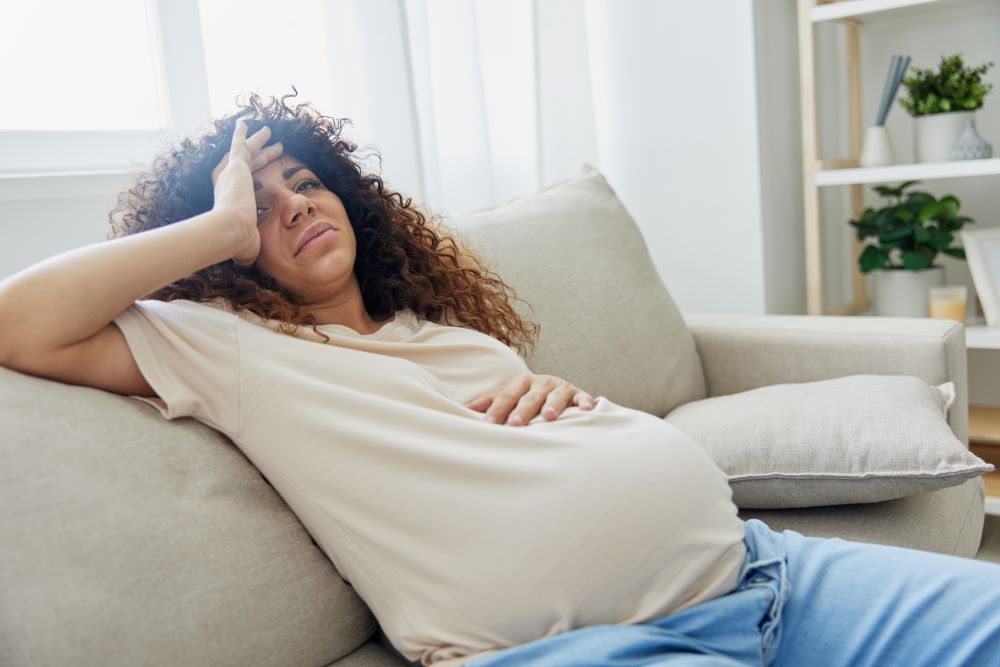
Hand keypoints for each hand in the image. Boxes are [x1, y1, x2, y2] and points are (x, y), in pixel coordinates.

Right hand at [210, 120, 283, 265]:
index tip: (256, 169)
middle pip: (243, 164)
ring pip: (245, 152)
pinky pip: (240, 145)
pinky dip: (242, 134)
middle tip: (270, 145)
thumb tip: (244, 262)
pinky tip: (247, 123)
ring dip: (256, 141)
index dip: (250, 174)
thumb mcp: (243, 246)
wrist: (230, 231)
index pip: (240, 183)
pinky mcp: (236, 166)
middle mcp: (225, 184)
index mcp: (227, 200)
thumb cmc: (236, 243)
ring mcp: (229, 174)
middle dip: (256, 154)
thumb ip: (245, 249)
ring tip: (267, 131)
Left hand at [464, 373, 595, 425]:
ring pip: (555, 396)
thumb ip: (488, 403)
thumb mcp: (509, 397)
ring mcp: (560, 387)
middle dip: (522, 411)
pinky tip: (586, 410)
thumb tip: (462, 410)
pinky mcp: (578, 394)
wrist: (558, 392)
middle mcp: (540, 382)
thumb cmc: (527, 398)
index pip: (506, 397)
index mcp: (521, 382)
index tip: (488, 426)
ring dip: (552, 405)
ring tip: (548, 417)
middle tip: (515, 425)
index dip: (497, 411)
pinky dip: (585, 403)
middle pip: (529, 397)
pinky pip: (582, 398)